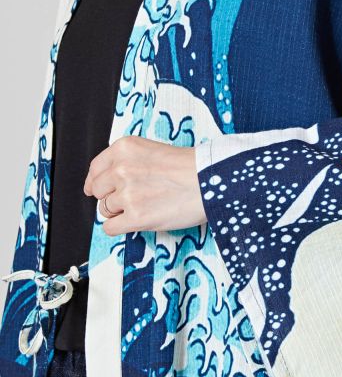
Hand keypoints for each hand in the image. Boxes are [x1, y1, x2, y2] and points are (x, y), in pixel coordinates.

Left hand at [83, 136, 206, 235]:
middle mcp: (121, 169)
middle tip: (133, 198)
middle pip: (99, 191)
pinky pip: (110, 228)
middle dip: (112, 196)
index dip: (98, 181)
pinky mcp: (135, 217)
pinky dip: (120, 227)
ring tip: (145, 206)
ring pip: (105, 210)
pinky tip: (136, 221)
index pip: (95, 168)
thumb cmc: (190, 167)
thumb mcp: (152, 150)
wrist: (210, 181)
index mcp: (124, 148)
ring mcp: (127, 194)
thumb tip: (102, 183)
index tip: (99, 189)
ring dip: (120, 211)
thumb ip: (127, 161)